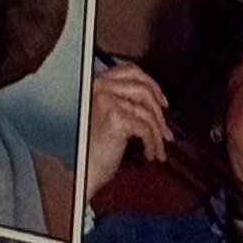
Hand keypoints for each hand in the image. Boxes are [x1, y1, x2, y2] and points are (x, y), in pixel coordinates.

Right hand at [88, 62, 169, 179]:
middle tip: (165, 127)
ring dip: (158, 132)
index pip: (130, 70)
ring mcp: (106, 99)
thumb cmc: (90, 150)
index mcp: (95, 82)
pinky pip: (145, 128)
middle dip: (159, 109)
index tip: (161, 100)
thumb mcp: (105, 117)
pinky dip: (152, 143)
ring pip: (146, 110)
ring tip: (159, 148)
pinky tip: (150, 154)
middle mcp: (99, 85)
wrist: (77, 172)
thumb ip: (121, 102)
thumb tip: (152, 103)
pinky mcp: (114, 117)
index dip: (150, 84)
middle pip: (142, 86)